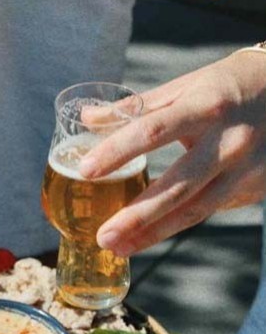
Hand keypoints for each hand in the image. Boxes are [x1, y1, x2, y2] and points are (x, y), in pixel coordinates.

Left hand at [80, 51, 265, 254]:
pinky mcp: (252, 187)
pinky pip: (207, 211)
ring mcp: (243, 169)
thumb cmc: (231, 87)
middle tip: (103, 236)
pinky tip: (147, 237)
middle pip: (177, 186)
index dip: (118, 151)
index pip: (153, 129)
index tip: (85, 170)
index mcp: (207, 106)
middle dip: (137, 216)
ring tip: (118, 248)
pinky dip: (175, 226)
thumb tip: (88, 118)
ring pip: (194, 210)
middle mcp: (227, 141)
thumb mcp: (189, 85)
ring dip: (152, 234)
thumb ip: (138, 107)